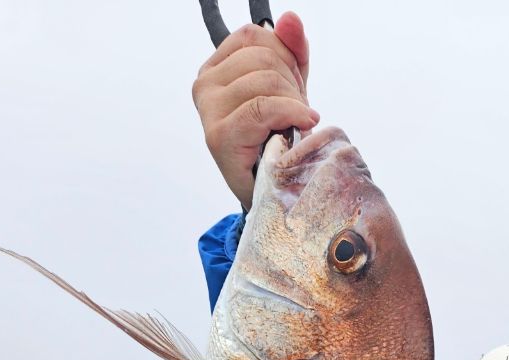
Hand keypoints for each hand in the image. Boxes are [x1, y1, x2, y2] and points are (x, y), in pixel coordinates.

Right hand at [193, 11, 318, 210]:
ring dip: (294, 103)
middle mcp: (204, 85)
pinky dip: (291, 114)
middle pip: (263, 57)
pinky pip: (263, 108)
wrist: (272, 193)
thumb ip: (291, 51)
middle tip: (297, 112)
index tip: (292, 86)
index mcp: (215, 68)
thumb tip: (291, 18)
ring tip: (295, 125)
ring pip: (266, 82)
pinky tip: (303, 126)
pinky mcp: (219, 136)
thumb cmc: (278, 140)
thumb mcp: (289, 88)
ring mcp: (208, 110)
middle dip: (293, 83)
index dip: (285, 55)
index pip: (254, 35)